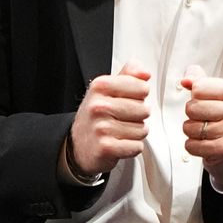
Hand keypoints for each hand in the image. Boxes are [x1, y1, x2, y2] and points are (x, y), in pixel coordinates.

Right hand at [69, 60, 150, 174]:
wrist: (78, 146)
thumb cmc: (96, 116)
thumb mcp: (107, 90)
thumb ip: (128, 76)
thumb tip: (145, 73)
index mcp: (100, 86)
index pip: (142, 87)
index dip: (140, 97)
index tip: (128, 101)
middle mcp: (98, 105)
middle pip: (144, 110)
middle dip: (138, 117)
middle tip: (122, 120)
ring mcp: (101, 127)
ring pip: (142, 130)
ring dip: (135, 134)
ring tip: (120, 132)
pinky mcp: (105, 147)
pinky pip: (137, 146)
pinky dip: (132, 148)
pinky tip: (119, 144)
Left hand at [182, 65, 222, 189]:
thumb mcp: (217, 95)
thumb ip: (199, 81)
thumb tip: (186, 80)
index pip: (198, 87)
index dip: (196, 96)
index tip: (207, 103)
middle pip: (192, 108)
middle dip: (192, 116)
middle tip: (206, 120)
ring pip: (189, 128)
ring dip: (192, 132)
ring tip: (206, 132)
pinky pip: (192, 145)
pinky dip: (193, 146)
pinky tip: (206, 144)